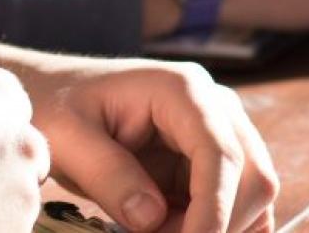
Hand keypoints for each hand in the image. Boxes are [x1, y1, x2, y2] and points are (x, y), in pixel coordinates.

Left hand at [0, 51, 277, 232]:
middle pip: (252, 177)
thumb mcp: (66, 138)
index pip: (221, 154)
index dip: (214, 209)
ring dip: (214, 227)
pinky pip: (237, 202)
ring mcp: (221, 132)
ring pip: (251, 195)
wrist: (55, 93)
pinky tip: (171, 228)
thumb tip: (152, 219)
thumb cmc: (57, 105)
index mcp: (183, 90)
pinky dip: (213, 226)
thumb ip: (108, 175)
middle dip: (216, 223)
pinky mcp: (215, 159)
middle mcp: (216, 107)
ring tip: (153, 231)